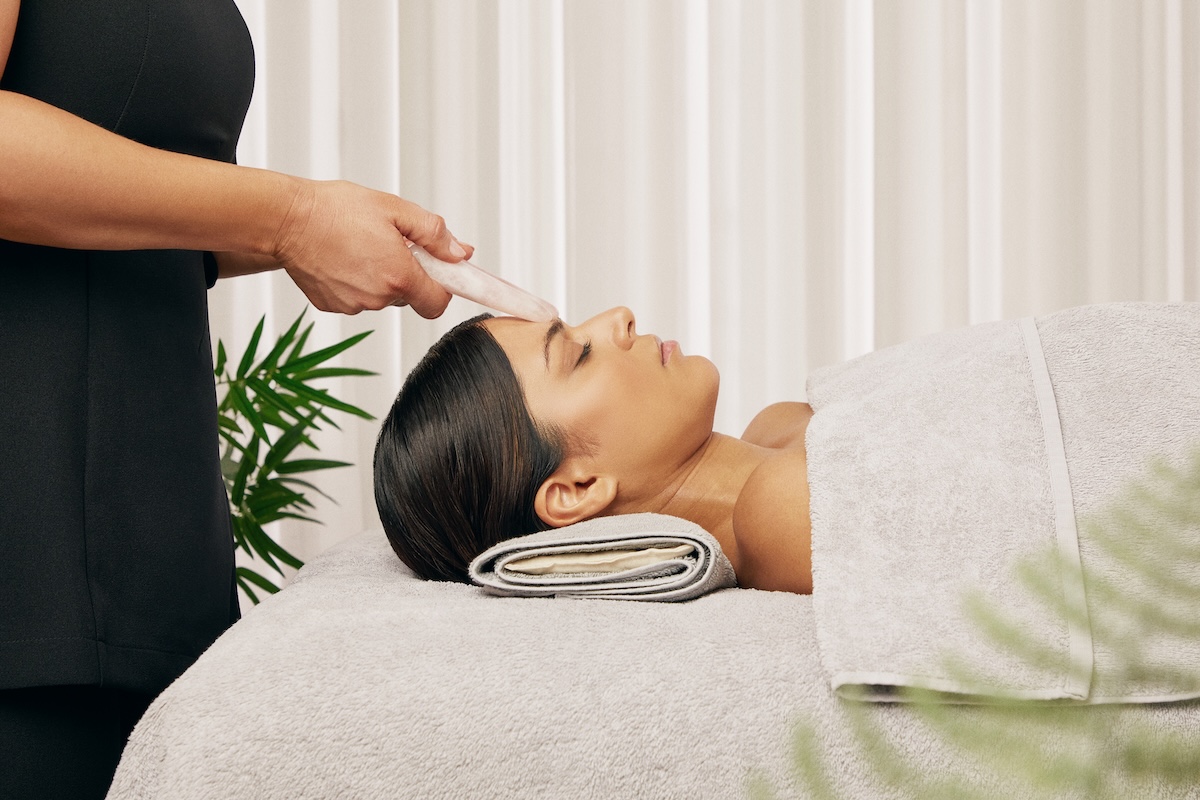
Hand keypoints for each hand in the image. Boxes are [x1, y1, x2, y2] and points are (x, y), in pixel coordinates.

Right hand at [272, 179, 474, 316]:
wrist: (287, 219)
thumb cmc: (335, 210)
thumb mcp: (395, 209)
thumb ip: (434, 233)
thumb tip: (459, 253)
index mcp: (398, 276)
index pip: (438, 302)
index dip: (443, 287)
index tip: (440, 272)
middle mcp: (377, 298)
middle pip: (409, 296)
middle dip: (407, 273)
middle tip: (391, 243)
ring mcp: (353, 305)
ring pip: (382, 296)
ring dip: (380, 276)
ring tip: (361, 246)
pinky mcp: (332, 306)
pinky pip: (357, 298)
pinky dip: (356, 281)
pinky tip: (343, 258)